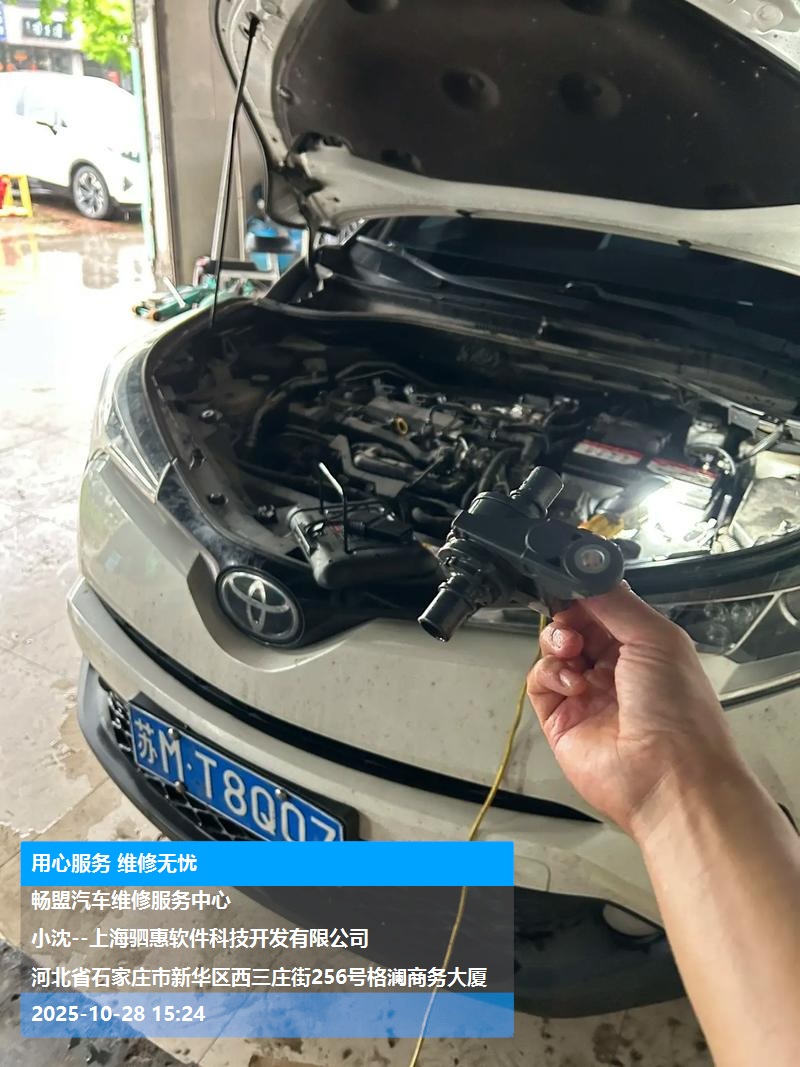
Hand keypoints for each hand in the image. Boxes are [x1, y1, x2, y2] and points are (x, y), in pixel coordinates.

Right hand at [527, 583, 746, 838]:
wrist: (667, 777)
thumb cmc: (678, 710)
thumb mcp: (655, 638)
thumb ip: (616, 602)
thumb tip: (585, 573)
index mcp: (644, 645)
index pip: (603, 607)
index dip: (585, 594)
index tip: (570, 583)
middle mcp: (615, 667)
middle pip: (574, 624)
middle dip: (568, 617)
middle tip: (573, 624)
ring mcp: (586, 693)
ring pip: (553, 649)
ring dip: (558, 642)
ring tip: (572, 653)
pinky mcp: (561, 718)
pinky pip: (540, 681)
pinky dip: (550, 673)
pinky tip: (572, 684)